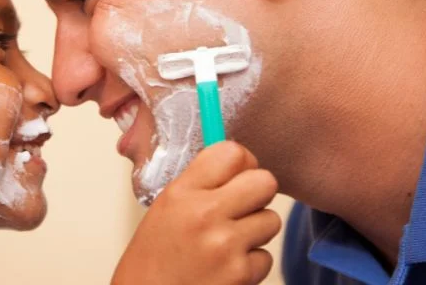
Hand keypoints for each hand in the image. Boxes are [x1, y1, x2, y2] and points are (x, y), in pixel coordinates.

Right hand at [112, 141, 280, 284]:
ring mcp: (225, 244)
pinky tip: (226, 268)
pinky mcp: (240, 273)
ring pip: (271, 220)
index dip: (242, 164)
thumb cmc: (154, 259)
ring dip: (255, 232)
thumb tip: (238, 162)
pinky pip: (266, 256)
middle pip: (265, 181)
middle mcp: (205, 213)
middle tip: (242, 208)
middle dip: (258, 194)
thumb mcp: (166, 208)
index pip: (233, 153)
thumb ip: (200, 183)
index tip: (237, 176)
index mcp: (182, 192)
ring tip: (227, 243)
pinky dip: (251, 264)